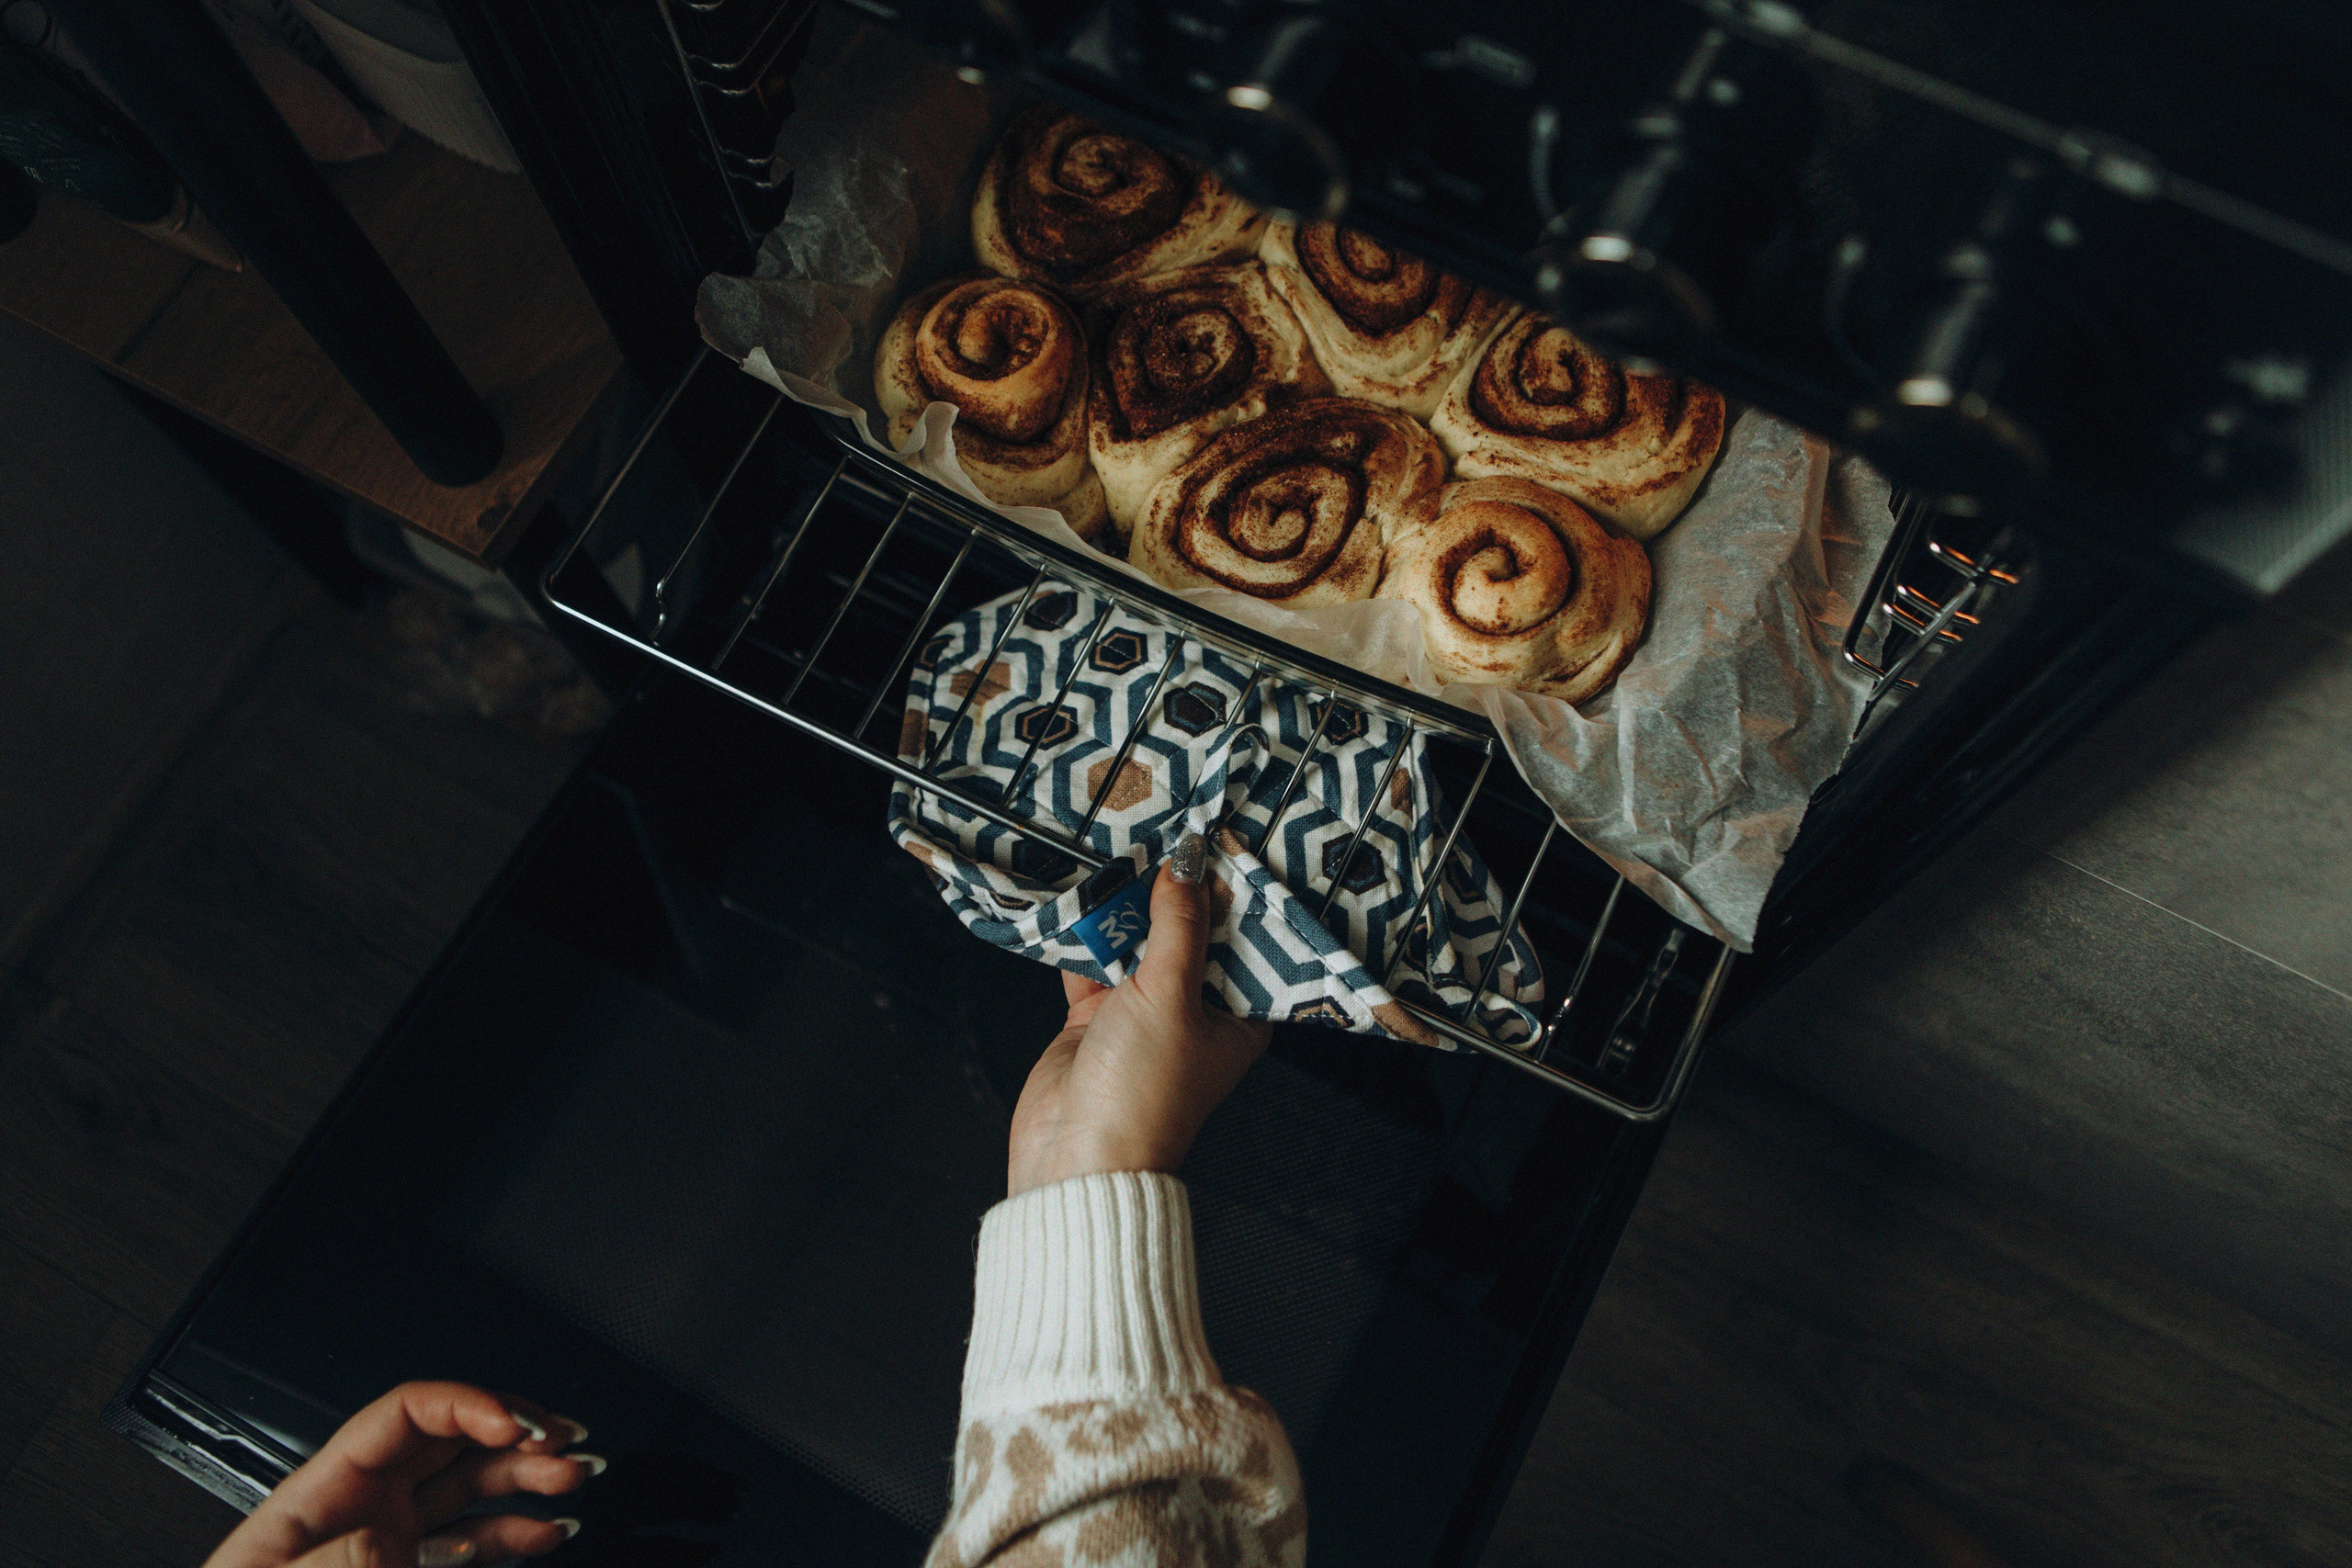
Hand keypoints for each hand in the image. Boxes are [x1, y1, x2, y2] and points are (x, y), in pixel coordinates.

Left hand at [203, 1382, 596, 1567]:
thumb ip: (328, 1566)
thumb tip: (382, 1538)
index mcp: (325, 1490)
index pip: (406, 1415)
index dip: (465, 1405)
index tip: (513, 1425)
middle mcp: (366, 1506)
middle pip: (453, 1442)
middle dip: (516, 1432)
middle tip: (563, 1444)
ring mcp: (392, 1541)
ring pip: (474, 1486)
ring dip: (529, 1476)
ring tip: (572, 1478)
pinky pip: (474, 1541)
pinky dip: (517, 1532)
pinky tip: (546, 1531)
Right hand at [1009, 833, 1271, 1194]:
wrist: (1074, 1160)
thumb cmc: (1143, 1092)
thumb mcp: (1171, 996)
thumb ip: (1178, 925)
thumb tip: (1189, 860)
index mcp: (1238, 1018)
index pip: (1246, 943)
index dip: (1236, 895)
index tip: (1224, 840)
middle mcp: (1195, 1014)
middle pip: (1188, 937)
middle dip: (1174, 892)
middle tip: (1166, 828)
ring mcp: (1142, 1016)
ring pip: (1137, 945)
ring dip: (1125, 907)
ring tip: (1119, 846)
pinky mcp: (1094, 1020)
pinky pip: (1091, 964)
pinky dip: (1083, 934)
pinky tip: (1077, 891)